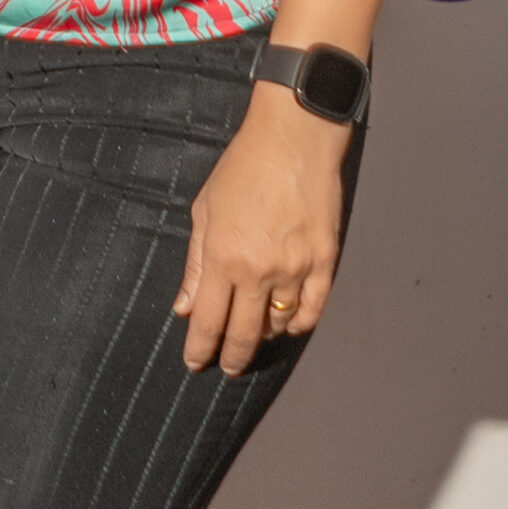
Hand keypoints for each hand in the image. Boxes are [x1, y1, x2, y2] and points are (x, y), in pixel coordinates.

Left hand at [174, 83, 348, 375]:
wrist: (293, 141)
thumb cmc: (242, 169)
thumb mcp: (205, 211)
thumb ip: (196, 264)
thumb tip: (185, 307)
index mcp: (224, 257)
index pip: (209, 321)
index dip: (201, 348)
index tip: (195, 362)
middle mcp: (260, 271)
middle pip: (245, 335)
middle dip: (232, 357)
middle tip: (227, 367)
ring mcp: (296, 270)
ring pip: (279, 326)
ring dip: (264, 336)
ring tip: (253, 335)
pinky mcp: (325, 263)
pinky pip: (312, 311)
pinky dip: (297, 324)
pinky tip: (286, 324)